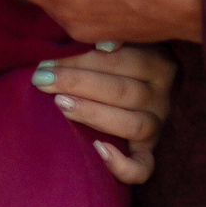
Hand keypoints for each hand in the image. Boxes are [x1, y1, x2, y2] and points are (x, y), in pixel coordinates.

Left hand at [33, 43, 175, 182]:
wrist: (119, 91)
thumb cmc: (107, 63)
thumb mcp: (113, 44)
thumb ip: (106, 39)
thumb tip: (102, 43)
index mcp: (157, 62)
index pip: (122, 60)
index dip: (82, 60)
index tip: (47, 60)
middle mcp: (162, 95)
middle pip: (123, 91)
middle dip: (78, 83)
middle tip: (43, 80)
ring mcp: (158, 126)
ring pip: (134, 124)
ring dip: (94, 114)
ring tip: (62, 105)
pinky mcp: (148, 153)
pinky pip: (143, 168)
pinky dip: (123, 165)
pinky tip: (98, 150)